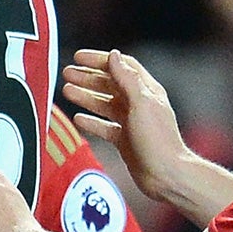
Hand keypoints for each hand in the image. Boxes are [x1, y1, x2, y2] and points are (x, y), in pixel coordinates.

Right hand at [60, 48, 188, 199]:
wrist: (165, 175)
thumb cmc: (157, 140)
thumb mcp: (140, 103)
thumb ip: (126, 78)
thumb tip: (114, 55)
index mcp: (146, 90)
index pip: (121, 66)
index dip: (100, 60)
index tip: (79, 57)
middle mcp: (139, 104)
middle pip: (110, 84)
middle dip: (88, 77)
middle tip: (67, 73)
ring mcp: (131, 122)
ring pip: (104, 104)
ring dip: (85, 96)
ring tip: (66, 91)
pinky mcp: (125, 140)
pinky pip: (104, 126)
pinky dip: (91, 121)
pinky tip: (78, 118)